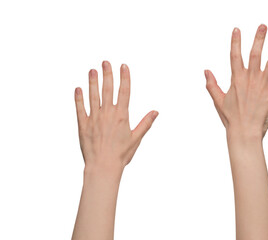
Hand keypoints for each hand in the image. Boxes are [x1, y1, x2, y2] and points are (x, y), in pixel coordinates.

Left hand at [74, 61, 157, 177]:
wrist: (103, 166)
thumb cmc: (121, 154)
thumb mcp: (137, 138)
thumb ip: (145, 123)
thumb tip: (156, 112)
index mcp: (121, 116)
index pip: (124, 92)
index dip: (124, 77)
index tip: (123, 66)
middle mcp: (107, 114)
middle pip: (107, 90)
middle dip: (107, 74)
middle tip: (105, 62)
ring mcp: (94, 118)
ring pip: (93, 96)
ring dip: (92, 82)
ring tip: (92, 70)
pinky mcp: (83, 125)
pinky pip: (80, 108)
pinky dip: (79, 98)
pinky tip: (78, 88)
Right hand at [205, 24, 267, 138]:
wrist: (244, 132)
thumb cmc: (231, 118)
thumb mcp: (218, 100)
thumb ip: (211, 84)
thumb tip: (206, 71)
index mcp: (236, 80)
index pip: (235, 56)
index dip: (236, 42)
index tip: (237, 30)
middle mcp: (250, 80)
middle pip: (255, 54)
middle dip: (259, 39)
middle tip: (263, 26)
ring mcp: (263, 86)